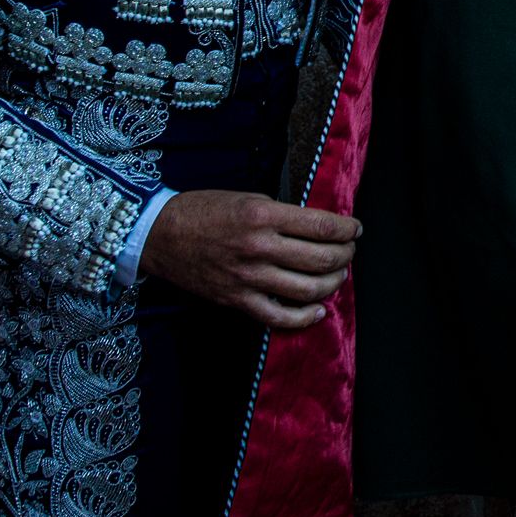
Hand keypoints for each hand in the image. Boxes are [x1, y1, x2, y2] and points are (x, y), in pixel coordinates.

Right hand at [139, 189, 359, 329]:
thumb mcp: (248, 199)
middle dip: (346, 255)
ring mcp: (248, 278)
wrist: (159, 234)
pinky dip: (305, 317)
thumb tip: (318, 229)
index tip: (355, 229)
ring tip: (338, 274)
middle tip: (349, 250)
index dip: (348, 230)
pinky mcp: (237, 301)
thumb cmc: (204, 211)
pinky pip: (279, 317)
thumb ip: (283, 215)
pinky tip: (318, 309)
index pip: (323, 227)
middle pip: (322, 259)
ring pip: (308, 290)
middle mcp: (259, 248)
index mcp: (263, 217)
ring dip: (333, 283)